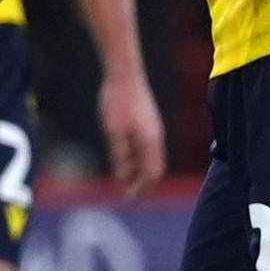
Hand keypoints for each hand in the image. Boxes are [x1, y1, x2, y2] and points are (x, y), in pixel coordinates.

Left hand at [97, 67, 166, 195]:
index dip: (142, 187)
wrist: (124, 73)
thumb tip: (122, 176)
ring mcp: (152, 128)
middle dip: (141, 180)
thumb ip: (119, 155)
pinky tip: (124, 157)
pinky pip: (145, 145)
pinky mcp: (147, 121)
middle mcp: (155, 136)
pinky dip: (136, 155)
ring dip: (137, 168)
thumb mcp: (114, 131)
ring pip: (148, 156)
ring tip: (123, 177)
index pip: (152, 173)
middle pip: (153, 166)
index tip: (130, 197)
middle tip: (127, 193)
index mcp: (150, 141)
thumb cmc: (117, 101)